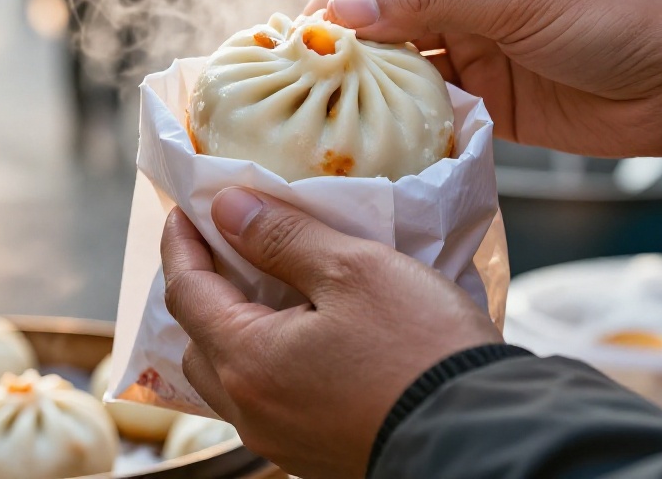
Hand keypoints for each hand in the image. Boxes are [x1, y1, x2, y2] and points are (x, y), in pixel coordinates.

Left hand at [162, 188, 499, 478]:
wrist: (480, 433)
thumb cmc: (420, 348)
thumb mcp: (353, 270)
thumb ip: (283, 237)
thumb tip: (228, 209)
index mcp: (248, 363)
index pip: (186, 293)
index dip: (181, 245)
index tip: (184, 210)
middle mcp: (252, 411)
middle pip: (198, 342)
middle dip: (201, 291)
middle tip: (222, 246)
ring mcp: (281, 439)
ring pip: (232, 377)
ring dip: (233, 329)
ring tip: (263, 287)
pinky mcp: (313, 453)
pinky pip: (268, 400)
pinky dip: (266, 360)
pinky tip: (302, 334)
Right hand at [305, 0, 661, 163]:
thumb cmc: (610, 19)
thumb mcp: (516, 0)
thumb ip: (428, 3)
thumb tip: (343, 11)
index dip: (338, 0)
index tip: (296, 34)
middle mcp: (463, 5)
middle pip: (383, 25)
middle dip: (343, 51)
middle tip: (294, 82)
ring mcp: (473, 58)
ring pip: (400, 73)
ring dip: (366, 92)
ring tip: (319, 116)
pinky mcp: (486, 108)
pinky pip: (427, 113)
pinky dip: (399, 125)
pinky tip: (369, 141)